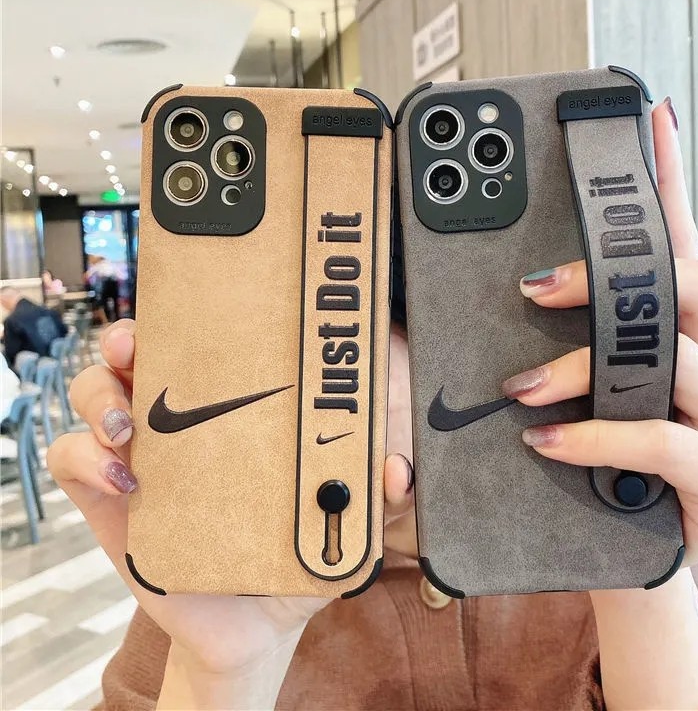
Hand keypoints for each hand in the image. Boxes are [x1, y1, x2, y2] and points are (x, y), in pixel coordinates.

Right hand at [47, 321, 413, 676]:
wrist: (256, 623)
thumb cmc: (300, 556)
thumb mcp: (345, 523)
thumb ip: (379, 501)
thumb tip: (398, 472)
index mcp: (239, 409)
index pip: (209, 344)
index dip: (193, 314)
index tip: (197, 303)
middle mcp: (186, 418)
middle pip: (141, 351)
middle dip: (129, 336)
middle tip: (137, 347)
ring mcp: (142, 453)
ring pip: (96, 391)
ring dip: (101, 394)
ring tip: (128, 428)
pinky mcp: (107, 497)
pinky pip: (71, 457)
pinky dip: (84, 456)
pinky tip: (124, 477)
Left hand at [501, 98, 697, 565]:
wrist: (625, 553)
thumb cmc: (600, 461)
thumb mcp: (585, 390)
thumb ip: (573, 340)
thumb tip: (519, 286)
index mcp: (695, 338)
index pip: (686, 245)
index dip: (674, 181)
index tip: (651, 119)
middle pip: (695, 287)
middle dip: (613, 280)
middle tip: (534, 289)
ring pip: (677, 364)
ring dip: (584, 369)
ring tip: (520, 389)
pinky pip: (667, 442)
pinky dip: (599, 436)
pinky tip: (546, 441)